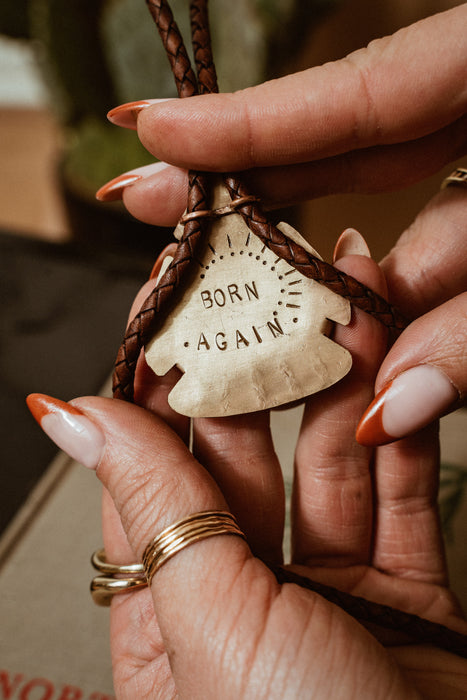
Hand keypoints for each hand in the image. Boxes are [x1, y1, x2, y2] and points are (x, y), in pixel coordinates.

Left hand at [27, 246, 466, 698]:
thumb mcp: (211, 626)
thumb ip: (151, 509)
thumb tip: (71, 415)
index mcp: (169, 616)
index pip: (148, 470)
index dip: (160, 384)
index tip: (173, 307)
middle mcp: (244, 596)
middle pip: (241, 456)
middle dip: (256, 371)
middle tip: (264, 290)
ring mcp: (331, 594)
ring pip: (325, 464)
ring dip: (337, 390)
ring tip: (344, 311)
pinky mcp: (407, 596)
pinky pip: (398, 497)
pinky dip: (399, 438)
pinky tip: (398, 381)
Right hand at [97, 4, 466, 443]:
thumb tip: (392, 409)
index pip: (353, 92)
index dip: (247, 121)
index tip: (152, 132)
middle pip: (341, 136)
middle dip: (249, 177)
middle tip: (158, 202)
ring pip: (390, 200)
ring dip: (334, 267)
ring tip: (256, 308)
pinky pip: (432, 223)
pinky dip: (398, 279)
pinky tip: (357, 321)